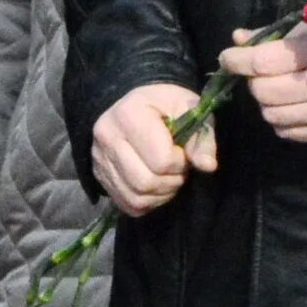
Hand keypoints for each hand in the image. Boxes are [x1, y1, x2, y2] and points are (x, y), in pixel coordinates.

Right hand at [94, 82, 216, 216]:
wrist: (134, 103)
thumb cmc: (165, 104)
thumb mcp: (189, 108)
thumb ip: (201, 136)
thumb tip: (208, 166)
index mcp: (129, 115)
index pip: (161, 160)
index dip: (180, 163)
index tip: (183, 152)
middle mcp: (107, 138)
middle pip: (145, 183)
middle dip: (171, 182)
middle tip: (178, 169)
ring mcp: (99, 159)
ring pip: (135, 198)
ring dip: (160, 195)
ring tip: (168, 177)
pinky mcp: (99, 175)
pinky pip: (126, 204)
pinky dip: (147, 202)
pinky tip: (155, 187)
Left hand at [220, 24, 306, 143]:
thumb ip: (276, 34)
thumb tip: (239, 38)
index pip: (263, 61)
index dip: (237, 59)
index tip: (228, 56)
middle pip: (264, 92)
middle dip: (254, 81)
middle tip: (259, 72)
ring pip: (272, 116)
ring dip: (266, 102)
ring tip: (277, 88)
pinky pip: (289, 133)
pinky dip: (281, 120)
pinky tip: (291, 106)